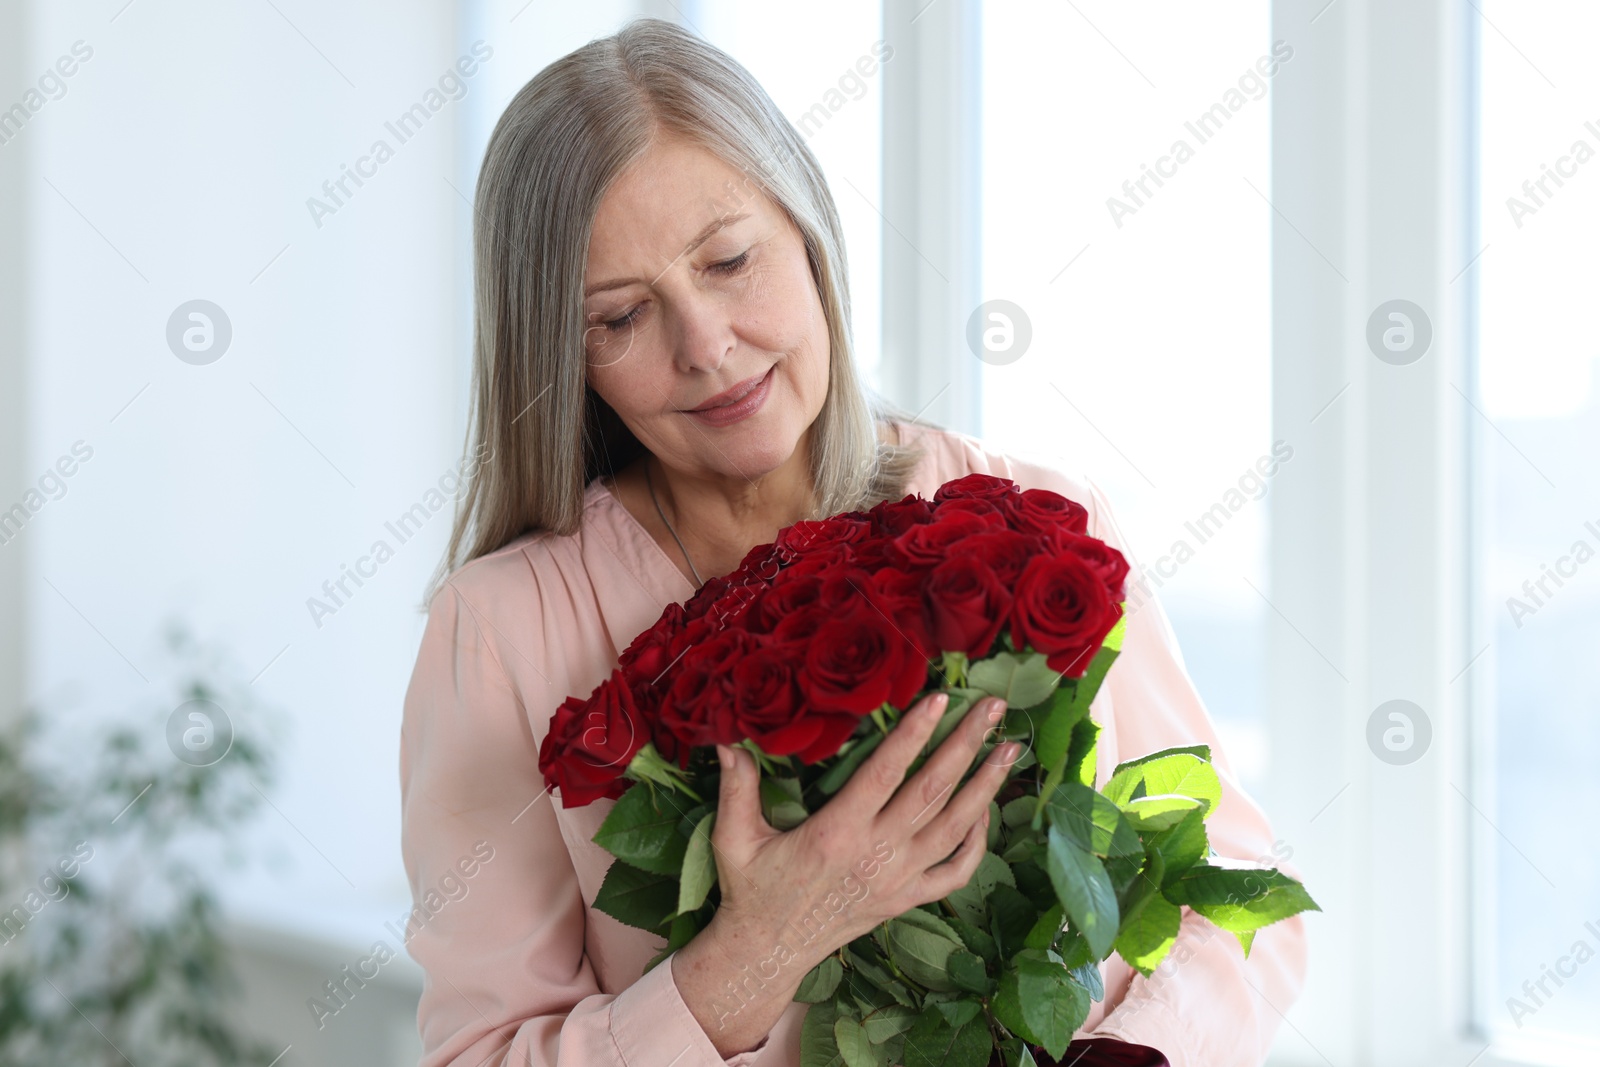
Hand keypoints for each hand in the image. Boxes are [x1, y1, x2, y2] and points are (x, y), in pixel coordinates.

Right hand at [671, 692, 1019, 1053]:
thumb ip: (737, 786)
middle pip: (933, 791)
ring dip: (986, 786)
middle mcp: (876, 854)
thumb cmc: (752, 888)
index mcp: (836, 833)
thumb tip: (727, 740)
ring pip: (956, 828)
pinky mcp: (907, 900)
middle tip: (992, 707)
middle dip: (966, 745)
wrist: (769, 951)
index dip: (914, 734)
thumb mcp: (734, 837)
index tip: (939, 699)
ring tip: (1010, 749)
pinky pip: (955, 871)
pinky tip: (985, 811)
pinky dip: (978, 841)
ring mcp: (898, 880)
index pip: (885, 772)